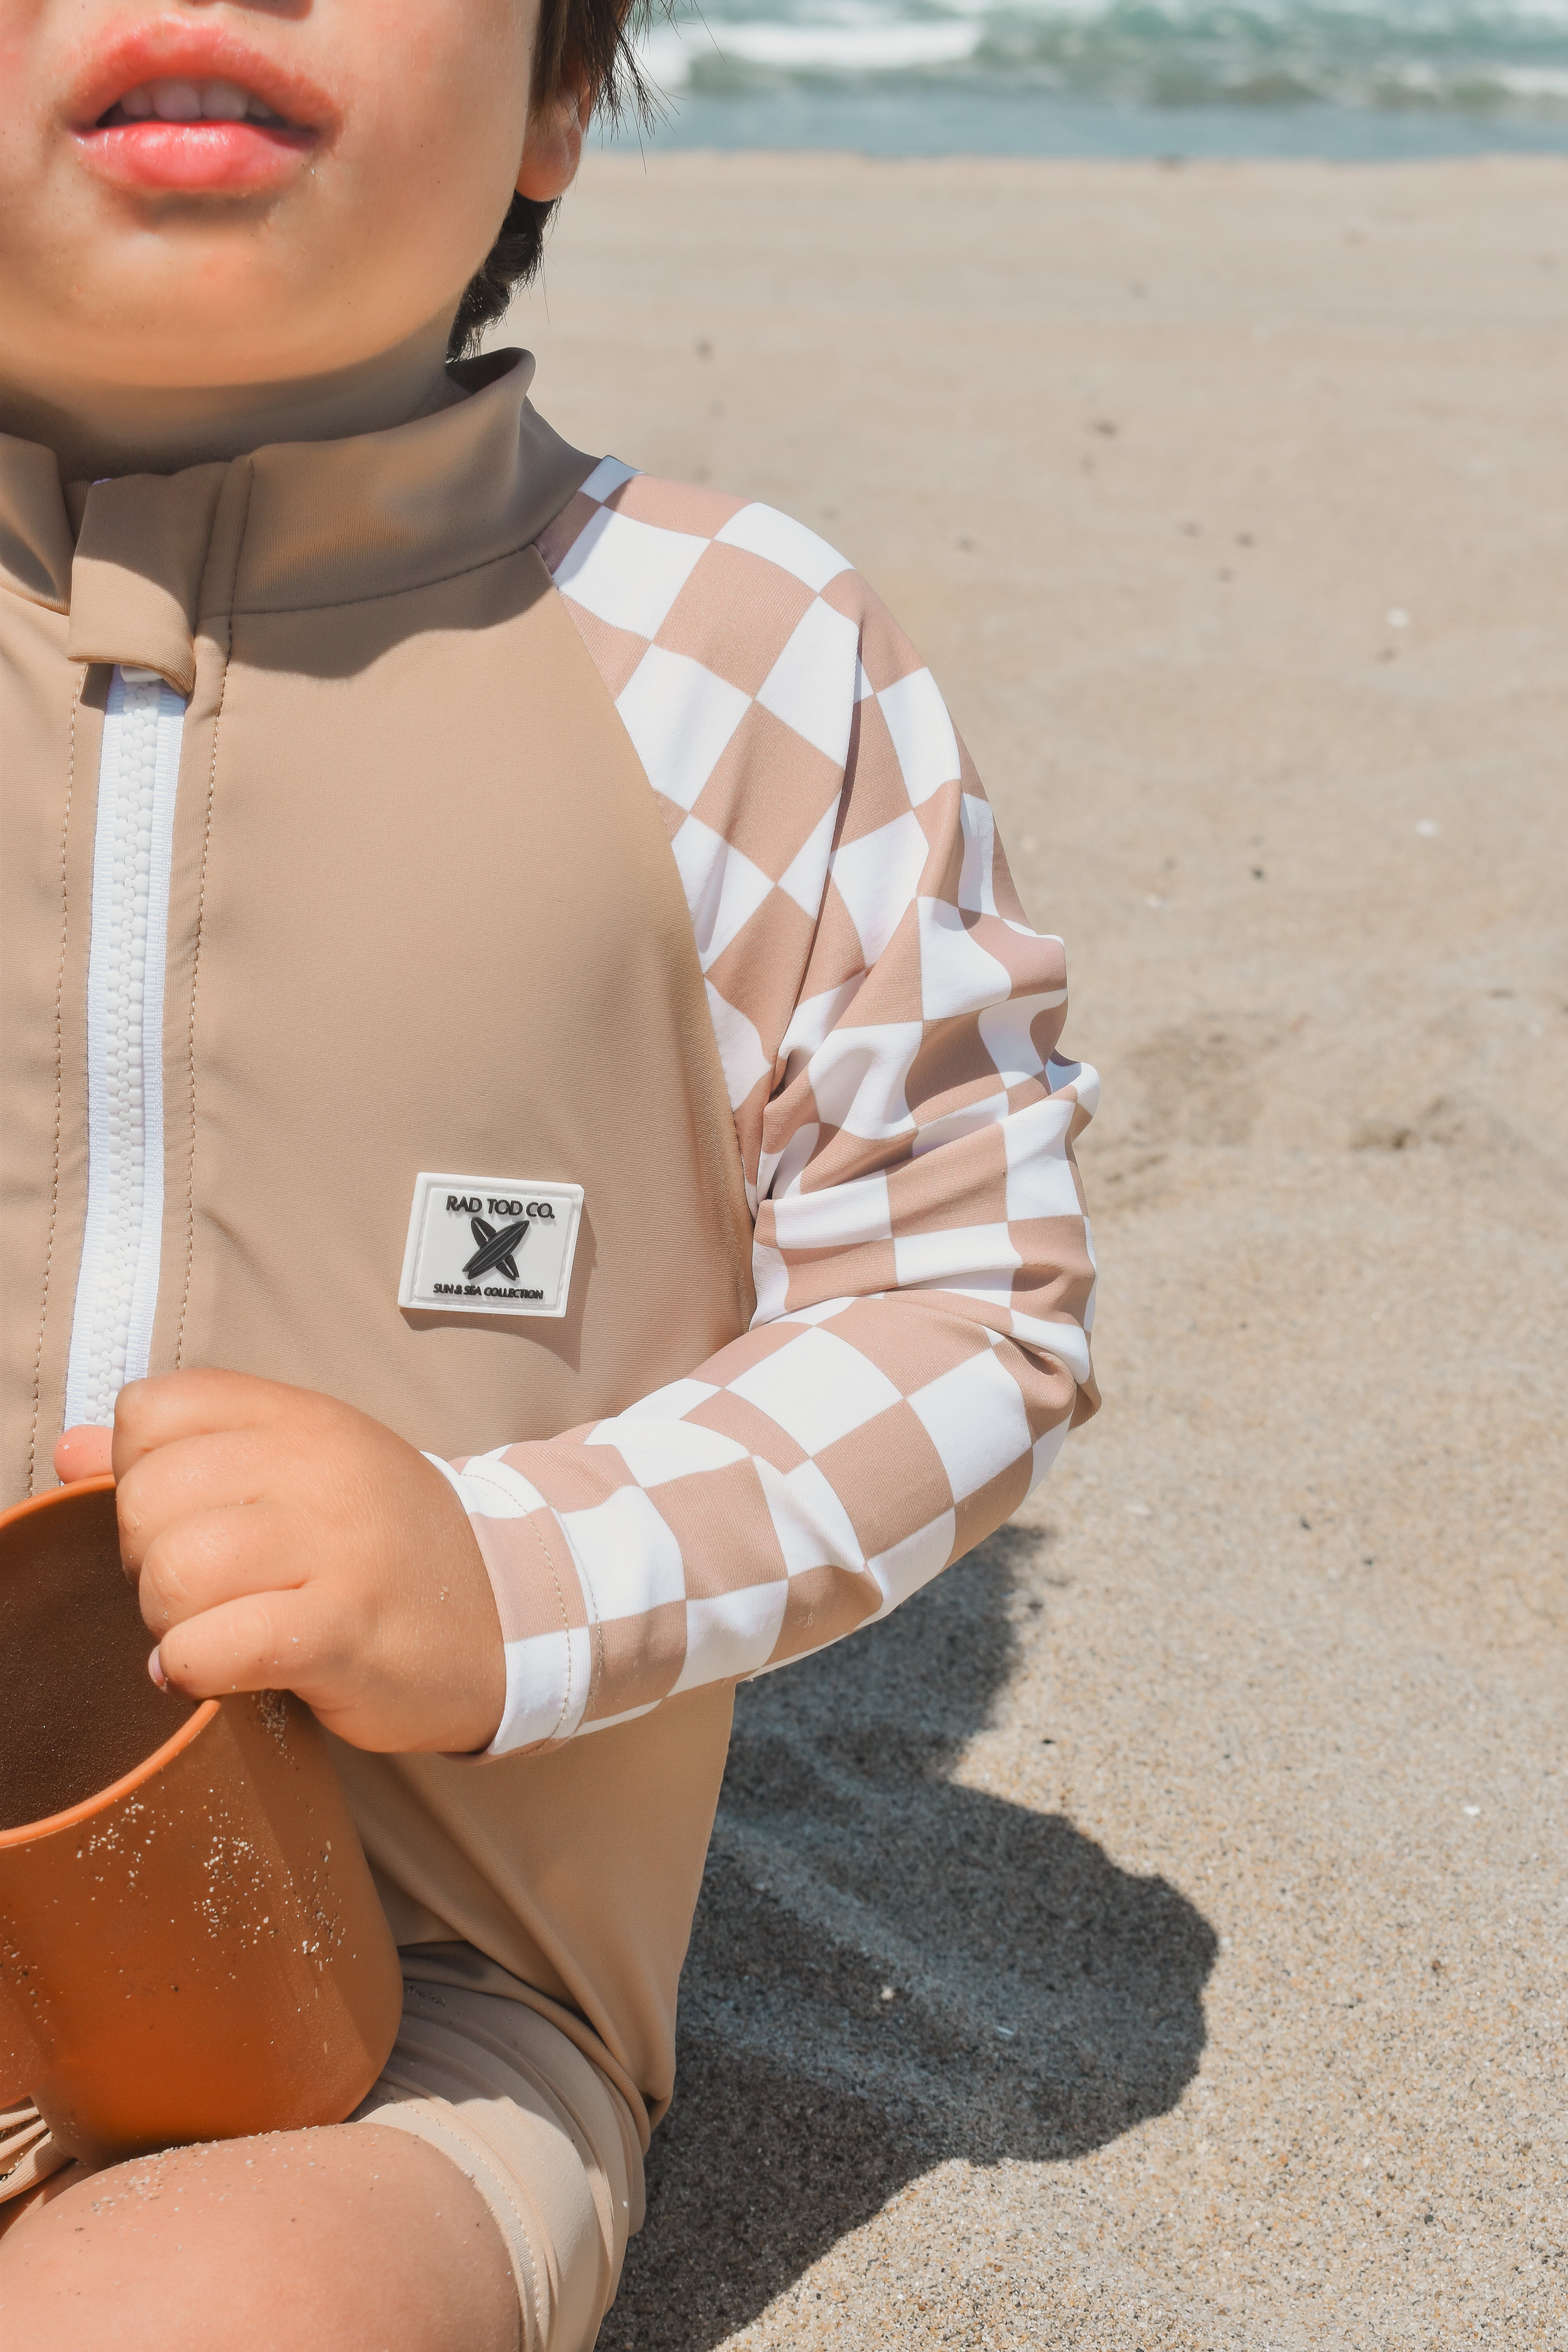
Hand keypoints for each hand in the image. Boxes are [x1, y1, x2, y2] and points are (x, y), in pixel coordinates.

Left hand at [55, 1372, 503, 1753]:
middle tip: (203, 1590)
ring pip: (174, 1573)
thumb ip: (185, 1452)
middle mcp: (318, 1469)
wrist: (508, 1610)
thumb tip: (70, 1450)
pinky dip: (193, 1667)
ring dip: (170, 1619)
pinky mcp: (344, 1631)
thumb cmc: (387, 1546)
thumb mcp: (300, 1471)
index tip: (186, 1516)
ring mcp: (336, 1549)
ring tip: (214, 1631)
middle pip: (147, 1500)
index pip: (153, 1411)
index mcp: (301, 1419)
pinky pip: (217, 1646)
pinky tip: (212, 1673)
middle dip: (148, 1559)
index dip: (139, 1473)